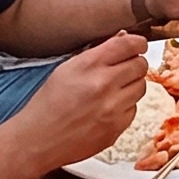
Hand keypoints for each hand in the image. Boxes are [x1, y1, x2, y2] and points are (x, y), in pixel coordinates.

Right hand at [11, 32, 149, 171]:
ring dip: (131, 85)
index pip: (130, 44)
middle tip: (123, 69)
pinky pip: (133, 110)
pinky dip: (125, 107)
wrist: (37, 140)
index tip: (136, 46)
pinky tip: (107, 109)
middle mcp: (104, 85)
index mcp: (90, 65)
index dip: (137, 43)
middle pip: (141, 65)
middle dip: (134, 64)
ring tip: (112, 90)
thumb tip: (123, 38)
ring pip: (141, 87)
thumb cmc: (47, 103)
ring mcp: (112, 109)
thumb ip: (97, 52)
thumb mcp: (67, 68)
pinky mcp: (116, 129)